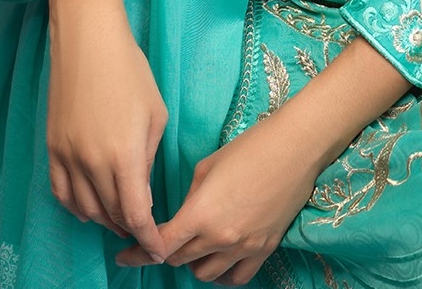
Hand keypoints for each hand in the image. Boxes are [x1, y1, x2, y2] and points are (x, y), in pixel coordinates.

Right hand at [45, 7, 167, 262]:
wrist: (87, 43)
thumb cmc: (131, 72)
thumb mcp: (156, 115)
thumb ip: (148, 157)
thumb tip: (142, 186)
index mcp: (125, 156)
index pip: (137, 214)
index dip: (149, 237)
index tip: (160, 250)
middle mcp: (92, 163)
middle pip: (111, 214)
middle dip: (131, 228)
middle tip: (146, 232)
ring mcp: (67, 157)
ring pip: (85, 208)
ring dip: (105, 219)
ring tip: (122, 220)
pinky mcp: (51, 149)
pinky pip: (61, 193)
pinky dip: (77, 206)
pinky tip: (90, 208)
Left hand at [112, 114, 318, 283]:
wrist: (297, 146)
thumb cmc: (252, 146)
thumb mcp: (208, 167)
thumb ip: (191, 197)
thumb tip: (186, 213)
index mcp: (200, 213)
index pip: (159, 245)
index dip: (137, 253)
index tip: (124, 255)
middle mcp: (220, 237)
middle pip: (179, 260)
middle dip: (166, 251)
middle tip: (165, 240)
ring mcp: (244, 246)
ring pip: (205, 274)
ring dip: (194, 263)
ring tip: (197, 246)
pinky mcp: (265, 248)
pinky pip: (236, 278)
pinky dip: (223, 274)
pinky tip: (220, 260)